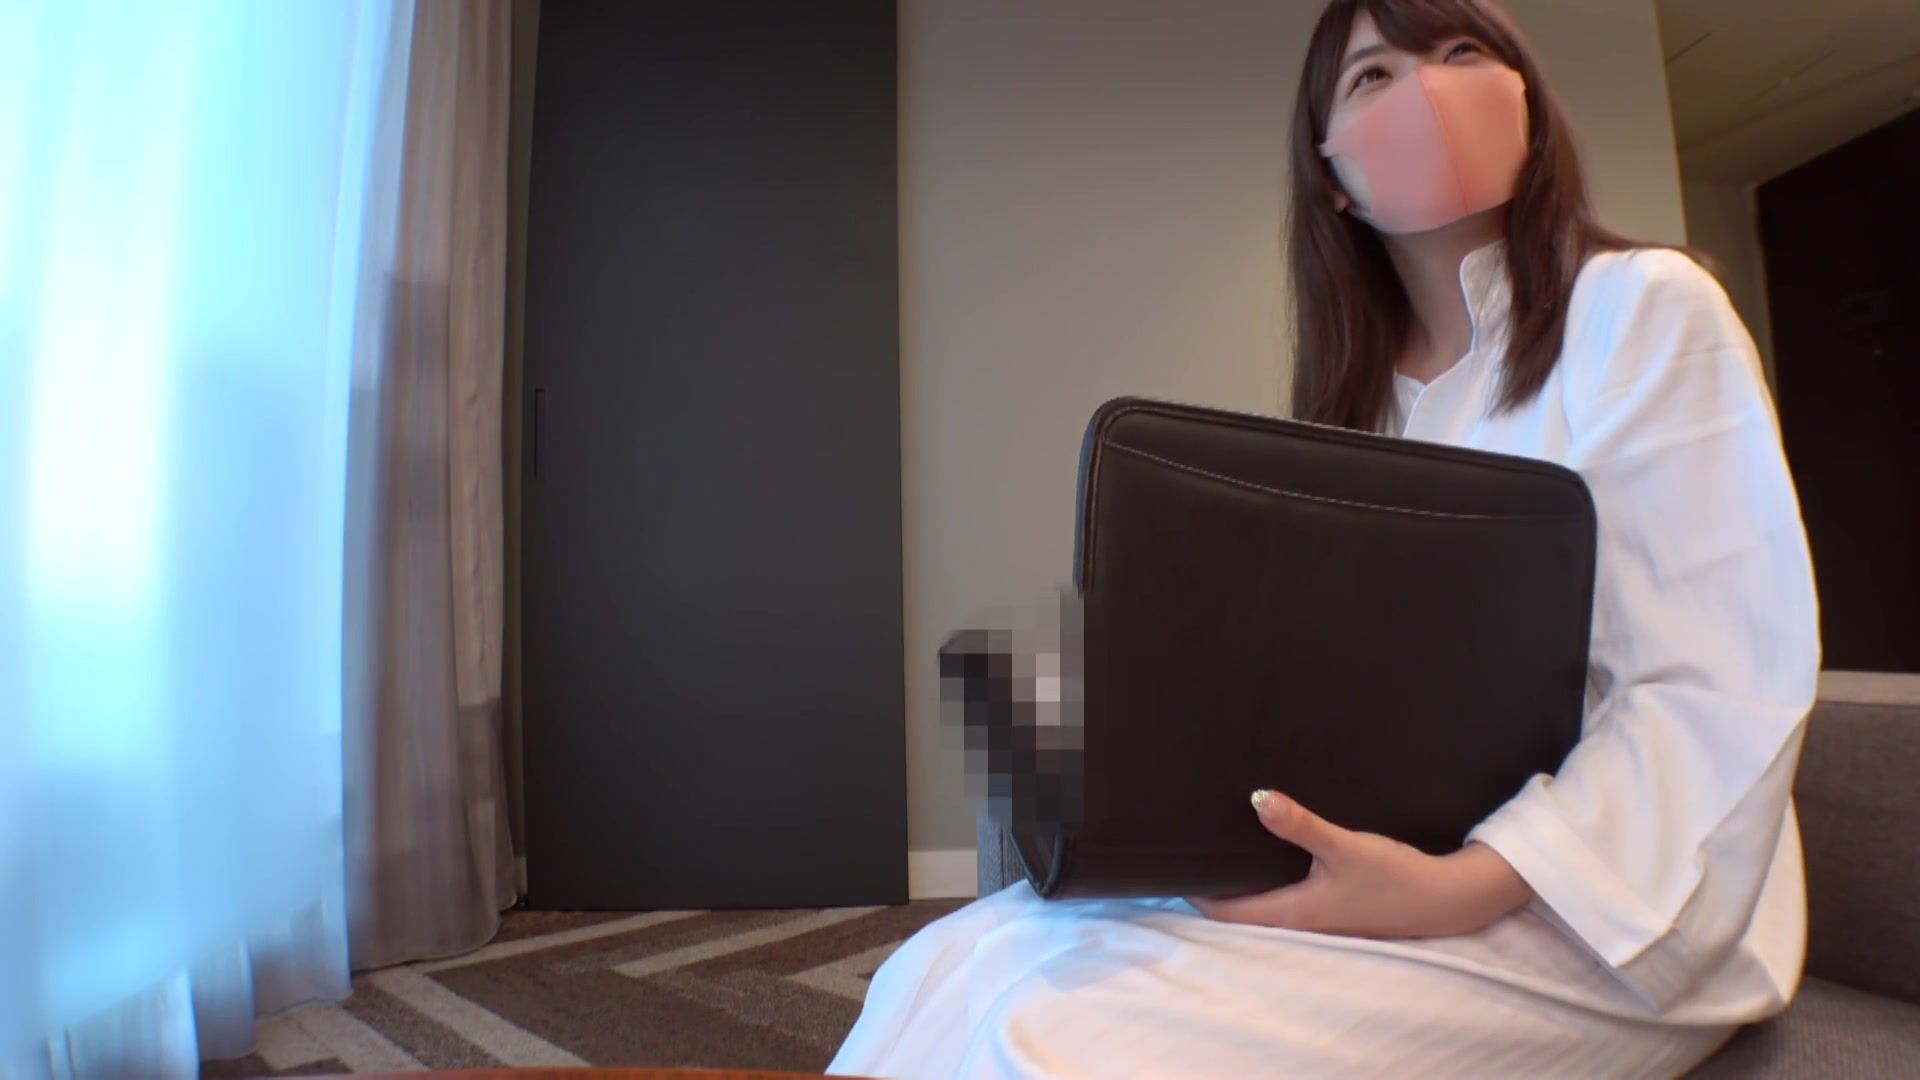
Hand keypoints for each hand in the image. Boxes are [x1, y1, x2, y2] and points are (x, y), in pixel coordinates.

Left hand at [1188, 789, 1532, 938]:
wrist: (1447, 899)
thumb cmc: (1395, 878)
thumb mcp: (1345, 847)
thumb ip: (1301, 825)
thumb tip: (1257, 799)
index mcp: (1292, 913)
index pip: (1224, 911)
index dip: (1194, 890)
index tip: (1170, 864)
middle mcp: (1299, 924)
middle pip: (1239, 909)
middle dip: (1213, 883)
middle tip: (1190, 848)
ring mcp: (1318, 921)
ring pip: (1263, 904)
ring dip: (1243, 881)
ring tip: (1221, 847)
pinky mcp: (1335, 911)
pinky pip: (1288, 898)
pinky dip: (1269, 880)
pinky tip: (1271, 853)